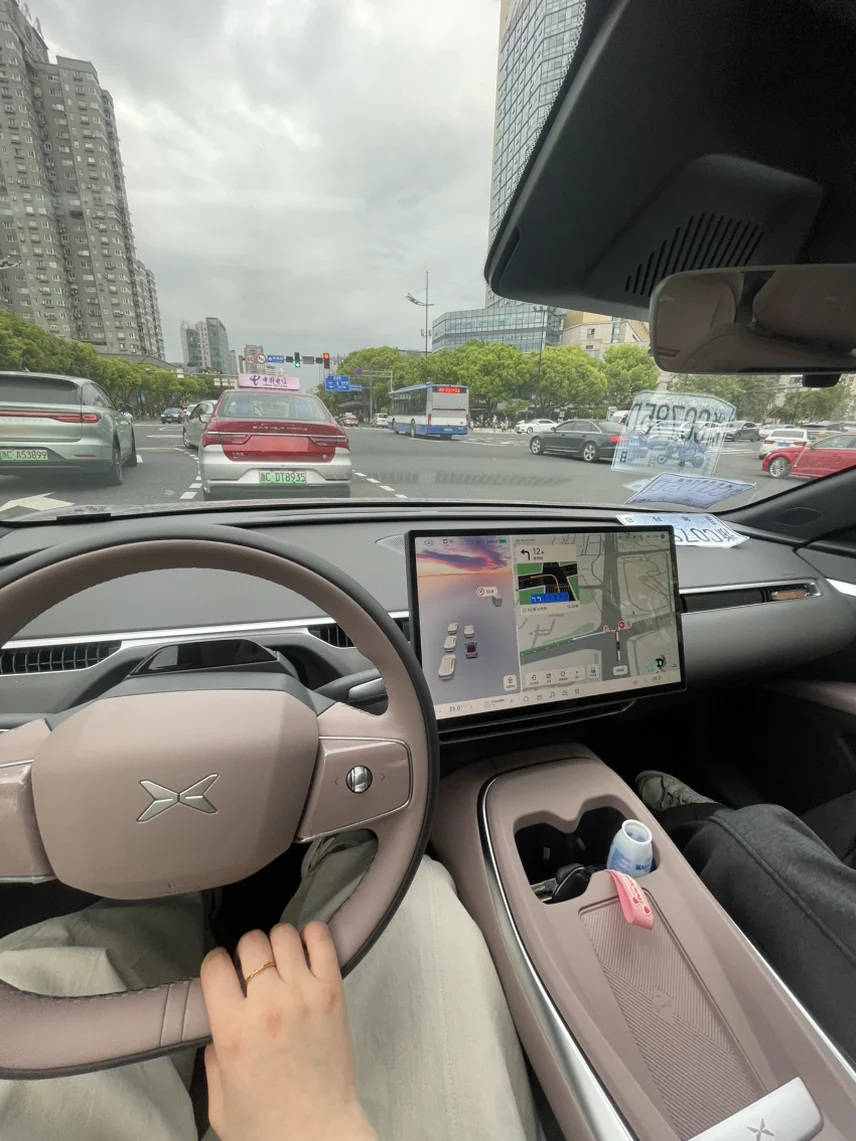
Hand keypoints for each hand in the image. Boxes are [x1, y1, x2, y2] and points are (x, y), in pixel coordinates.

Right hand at [200, 922, 377, 1140]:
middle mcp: (267, 1005)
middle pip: (250, 943)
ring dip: (277, 945)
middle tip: (253, 973)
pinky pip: (322, 939)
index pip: (215, 965)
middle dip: (246, 954)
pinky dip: (312, 935)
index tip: (222, 975)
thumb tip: (216, 1032)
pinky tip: (306, 951)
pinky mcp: (333, 992)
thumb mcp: (218, 1102)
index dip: (216, 967)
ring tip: (281, 964)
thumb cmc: (269, 1127)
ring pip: (283, 935)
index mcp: (233, 1031)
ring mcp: (304, 994)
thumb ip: (211, 1060)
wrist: (318, 1136)